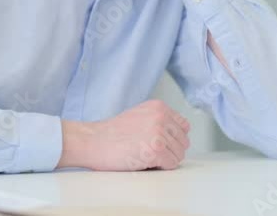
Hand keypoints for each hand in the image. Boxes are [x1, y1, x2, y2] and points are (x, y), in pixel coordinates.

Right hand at [58, 100, 190, 170]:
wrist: (92, 141)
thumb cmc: (112, 133)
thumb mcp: (140, 115)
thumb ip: (159, 120)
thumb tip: (179, 135)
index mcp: (159, 107)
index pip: (184, 126)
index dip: (173, 139)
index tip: (161, 144)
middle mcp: (161, 117)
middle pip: (183, 141)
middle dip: (170, 150)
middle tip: (151, 153)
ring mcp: (159, 133)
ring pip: (179, 154)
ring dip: (165, 160)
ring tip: (146, 157)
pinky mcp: (155, 150)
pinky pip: (171, 164)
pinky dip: (161, 167)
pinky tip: (146, 163)